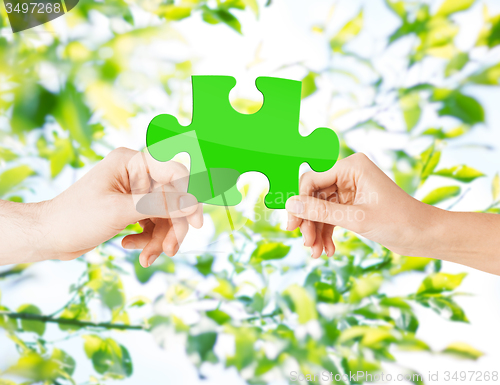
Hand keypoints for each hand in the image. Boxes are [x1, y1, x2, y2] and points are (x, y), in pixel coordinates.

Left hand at [41, 147, 202, 266]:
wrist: (50, 236)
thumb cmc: (76, 218)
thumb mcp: (120, 211)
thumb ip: (159, 205)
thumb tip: (193, 203)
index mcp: (132, 162)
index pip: (174, 173)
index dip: (189, 197)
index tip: (197, 222)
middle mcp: (137, 174)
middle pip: (173, 200)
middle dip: (172, 227)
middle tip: (170, 251)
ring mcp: (136, 192)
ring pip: (166, 216)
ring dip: (160, 239)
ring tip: (147, 258)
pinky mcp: (133, 209)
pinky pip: (154, 224)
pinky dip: (148, 239)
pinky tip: (130, 245)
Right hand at [285, 153, 437, 258]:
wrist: (424, 236)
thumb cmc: (398, 222)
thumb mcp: (356, 218)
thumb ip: (320, 212)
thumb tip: (289, 205)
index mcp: (351, 167)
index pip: (312, 180)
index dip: (300, 203)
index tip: (293, 226)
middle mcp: (349, 174)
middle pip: (314, 196)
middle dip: (309, 222)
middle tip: (306, 244)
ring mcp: (350, 189)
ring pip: (320, 209)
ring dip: (316, 231)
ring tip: (317, 253)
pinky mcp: (353, 204)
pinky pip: (331, 216)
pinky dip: (327, 233)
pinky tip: (328, 250)